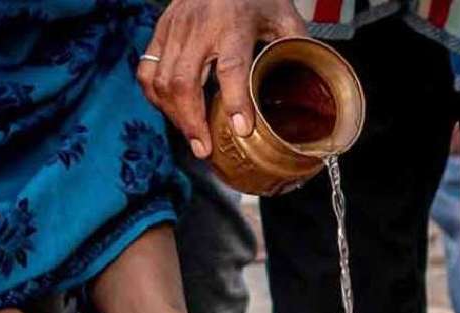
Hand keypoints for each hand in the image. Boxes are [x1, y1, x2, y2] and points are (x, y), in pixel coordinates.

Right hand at [137, 0, 306, 159]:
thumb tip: (311, 87)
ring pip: (161, 81)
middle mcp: (198, 26)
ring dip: (174, 116)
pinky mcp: (161, 30)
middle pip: (184, 82)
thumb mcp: (282, 15)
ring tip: (193, 136)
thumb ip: (294, 49)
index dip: (236, 101)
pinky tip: (173, 112)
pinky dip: (157, 98)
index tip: (242, 130)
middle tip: (204, 150)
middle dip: (192, 122)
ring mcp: (175, 28)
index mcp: (233, 22)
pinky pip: (148, 71)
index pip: (232, 66)